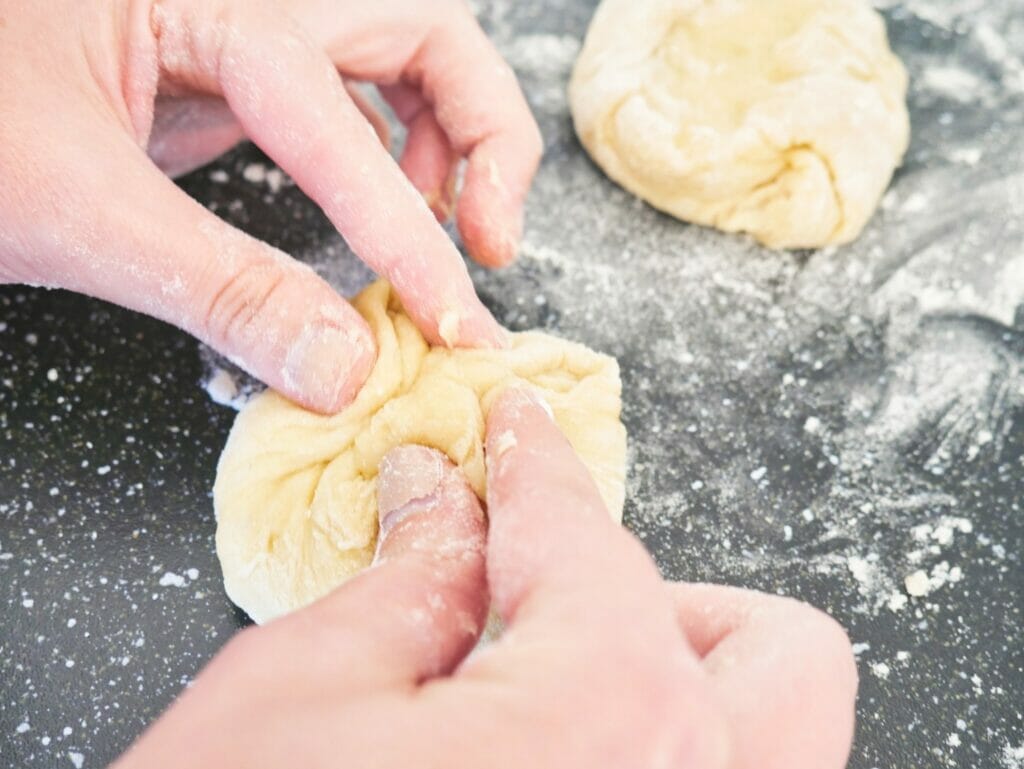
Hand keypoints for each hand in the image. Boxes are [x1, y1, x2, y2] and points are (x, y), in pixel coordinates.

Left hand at [0, 0, 541, 412]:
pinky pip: (356, 91)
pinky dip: (394, 151)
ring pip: (405, 53)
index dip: (405, 235)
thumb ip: (220, 290)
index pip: (339, 120)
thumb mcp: (76, 212)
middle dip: (484, 136)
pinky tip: (388, 206)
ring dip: (451, 139)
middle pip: (425, 33)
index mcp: (206, 0)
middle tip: (490, 240)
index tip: (450, 319)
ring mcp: (248, 23)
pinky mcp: (241, 63)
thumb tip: (342, 366)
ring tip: (443, 228)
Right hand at [114, 389, 857, 768]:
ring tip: (553, 680)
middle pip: (772, 645)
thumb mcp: (304, 691)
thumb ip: (411, 576)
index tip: (519, 435)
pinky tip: (549, 750)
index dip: (536, 469)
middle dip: (659, 593)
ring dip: (683, 682)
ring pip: (781, 738)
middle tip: (546, 592)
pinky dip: (657, 751)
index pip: (585, 539)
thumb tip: (443, 500)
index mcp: (610, 715)